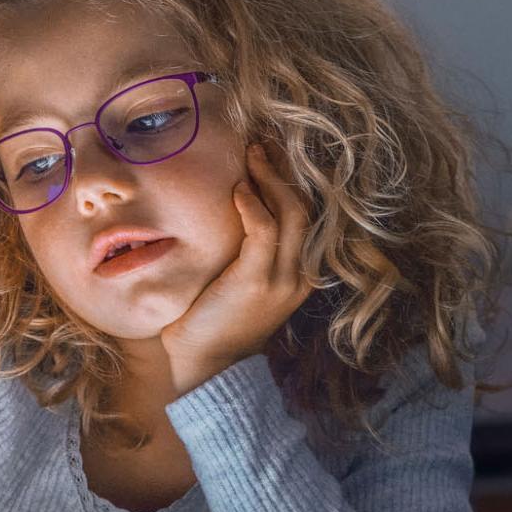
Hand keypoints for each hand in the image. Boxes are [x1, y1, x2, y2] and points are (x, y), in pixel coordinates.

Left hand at [159, 141, 314, 396]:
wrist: (204, 366)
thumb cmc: (212, 323)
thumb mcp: (240, 283)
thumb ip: (247, 252)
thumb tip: (234, 206)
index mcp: (299, 277)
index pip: (306, 217)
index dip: (292, 182)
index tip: (272, 155)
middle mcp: (299, 276)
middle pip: (303, 209)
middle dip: (284, 172)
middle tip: (262, 144)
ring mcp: (283, 280)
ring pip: (290, 214)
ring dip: (271, 179)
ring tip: (252, 155)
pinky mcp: (257, 281)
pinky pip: (264, 231)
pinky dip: (253, 204)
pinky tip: (239, 188)